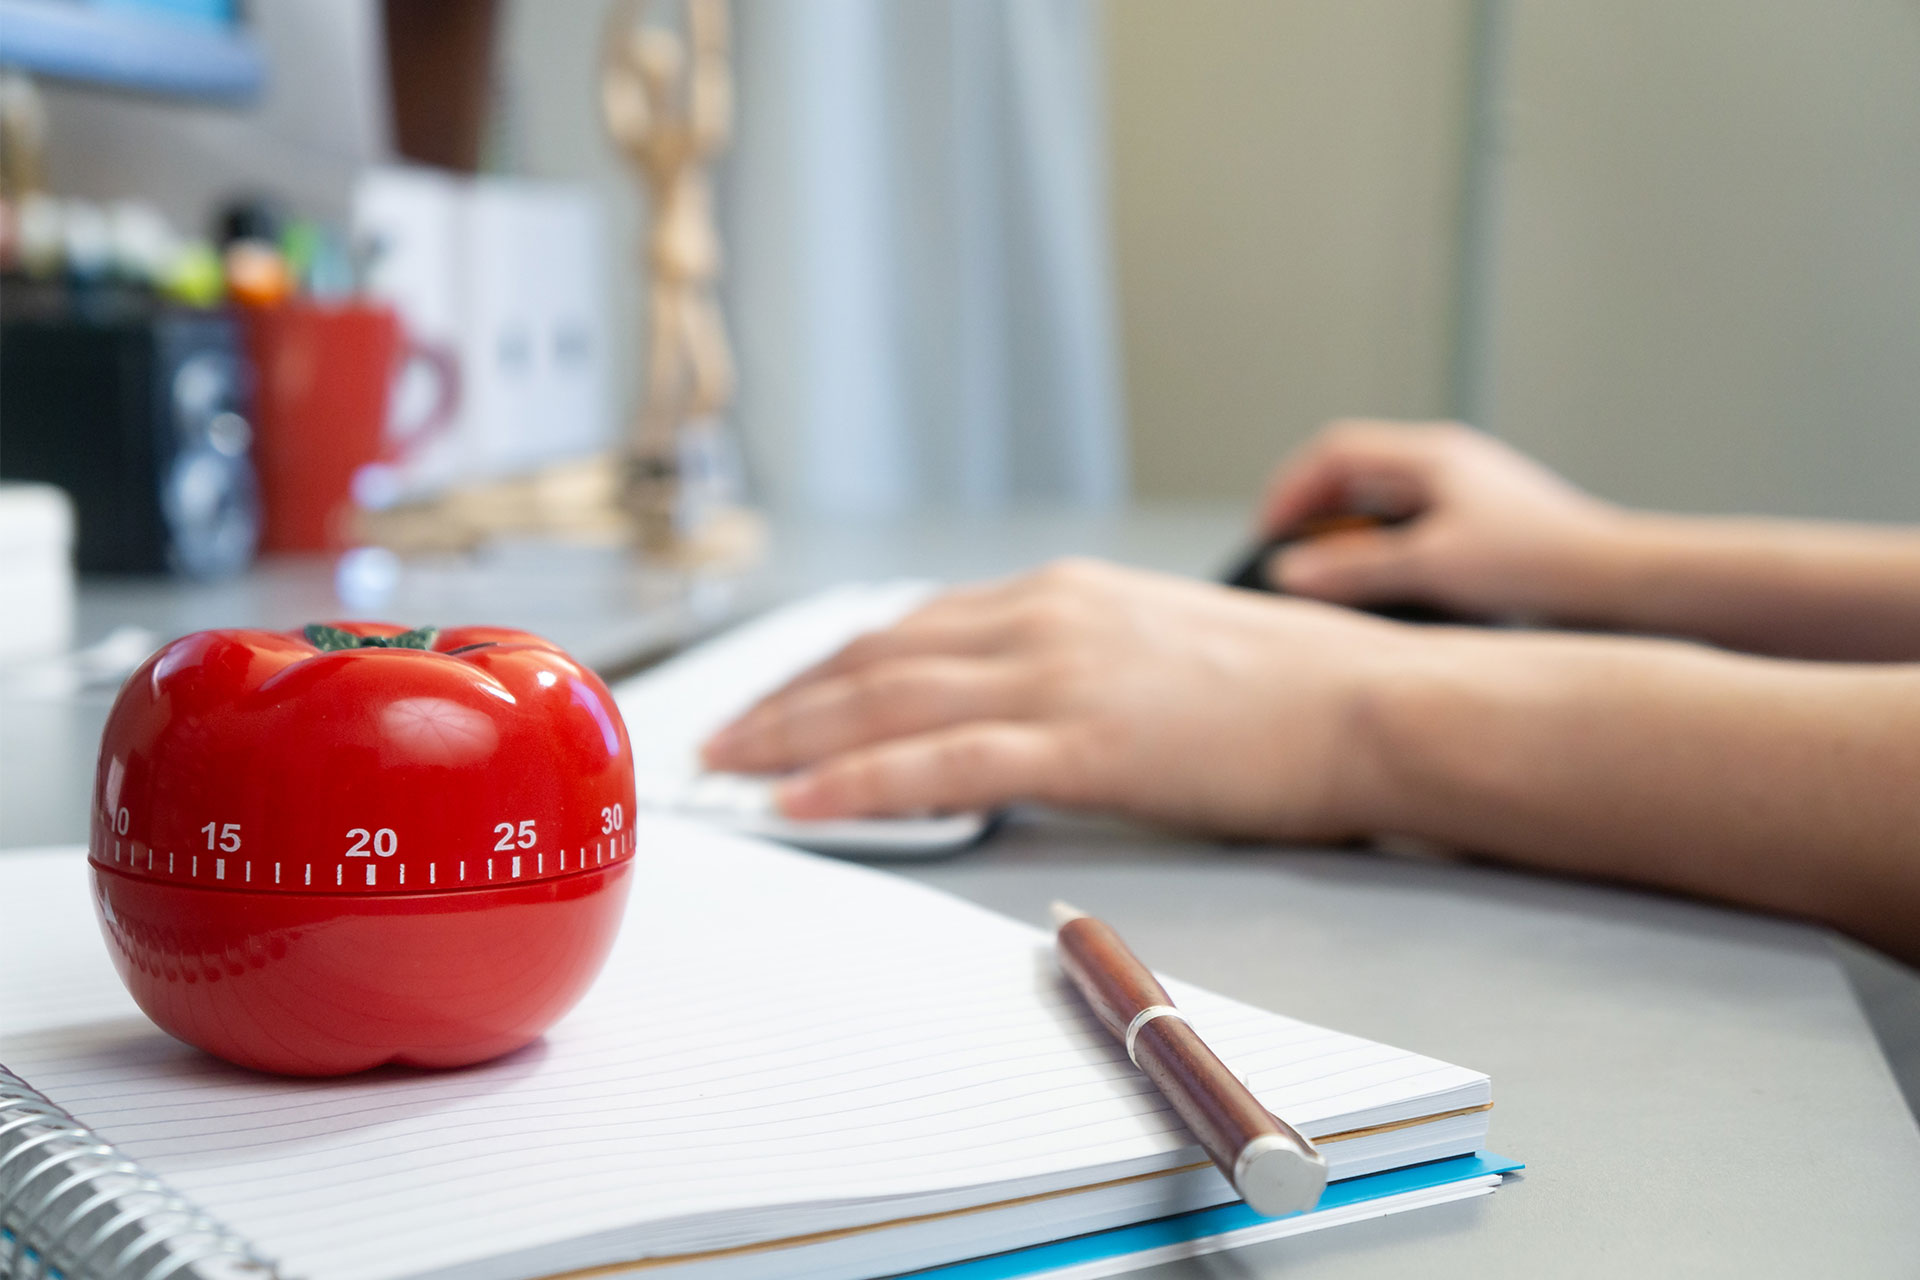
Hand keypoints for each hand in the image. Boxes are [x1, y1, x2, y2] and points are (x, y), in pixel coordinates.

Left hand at [701, 559, 1423, 836]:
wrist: (1374, 702)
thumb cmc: (1287, 687)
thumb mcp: (1160, 645)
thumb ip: (1075, 659)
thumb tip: (1013, 699)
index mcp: (1063, 594)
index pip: (910, 628)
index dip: (828, 668)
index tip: (776, 697)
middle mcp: (1046, 616)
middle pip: (878, 658)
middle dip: (786, 700)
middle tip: (717, 736)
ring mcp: (1062, 673)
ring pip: (890, 702)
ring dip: (795, 738)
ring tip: (730, 770)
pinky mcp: (1086, 740)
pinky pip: (944, 763)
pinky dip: (862, 783)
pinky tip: (803, 804)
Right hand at [1257, 420, 1624, 619]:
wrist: (1620, 582)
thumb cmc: (1536, 562)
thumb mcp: (1431, 566)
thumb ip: (1353, 570)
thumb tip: (1288, 573)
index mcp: (1432, 453)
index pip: (1334, 451)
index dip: (1291, 492)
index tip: (1269, 536)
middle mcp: (1449, 462)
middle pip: (1356, 473)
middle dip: (1316, 515)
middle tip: (1293, 558)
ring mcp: (1469, 491)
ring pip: (1385, 503)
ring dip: (1351, 537)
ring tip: (1332, 577)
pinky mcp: (1485, 525)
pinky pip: (1414, 528)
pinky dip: (1385, 552)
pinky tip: (1386, 590)